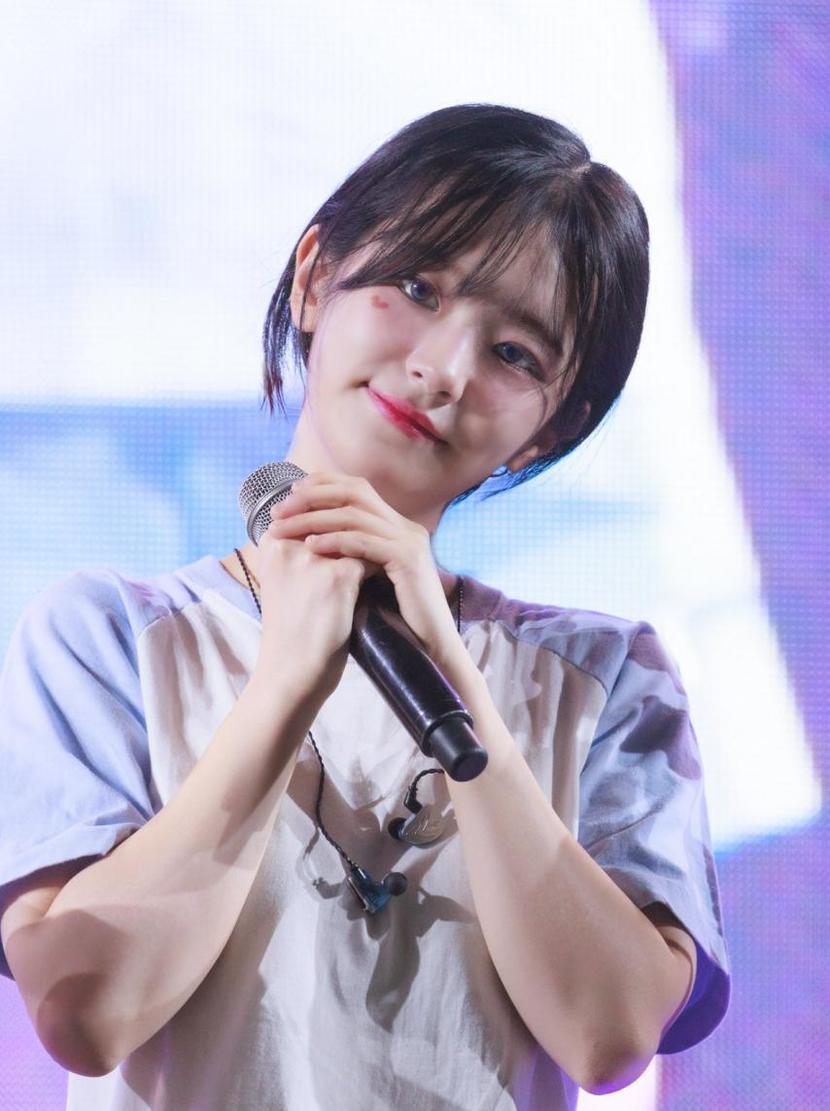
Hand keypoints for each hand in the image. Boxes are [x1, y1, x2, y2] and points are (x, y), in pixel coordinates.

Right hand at [251, 502, 378, 699]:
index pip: (310, 511)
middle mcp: (287, 544)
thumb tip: (332, 529)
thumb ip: (299, 553)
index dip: (335, 514)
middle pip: (333, 516)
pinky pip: (369, 558)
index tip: (355, 521)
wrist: (291, 670)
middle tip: (377, 535)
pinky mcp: (336, 577)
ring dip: (372, 540)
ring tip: (385, 552)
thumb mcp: (283, 582)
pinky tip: (388, 576)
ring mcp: (312, 559)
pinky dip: (381, 566)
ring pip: (354, 533)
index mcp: (271, 544)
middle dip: (357, 522)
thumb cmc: (290, 629)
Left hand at [267, 471, 464, 665]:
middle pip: (354, 492)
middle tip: (279, 510)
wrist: (429, 648)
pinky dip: (334, 541)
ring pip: (354, 515)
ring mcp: (409, 541)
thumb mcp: (368, 579)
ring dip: (313, 519)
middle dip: (312, 497)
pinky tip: (310, 548)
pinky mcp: (408, 560)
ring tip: (284, 529)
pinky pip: (364, 541)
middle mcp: (405, 527)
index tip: (289, 494)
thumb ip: (350, 556)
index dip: (322, 485)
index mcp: (397, 527)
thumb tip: (308, 541)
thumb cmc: (394, 621)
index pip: (357, 488)